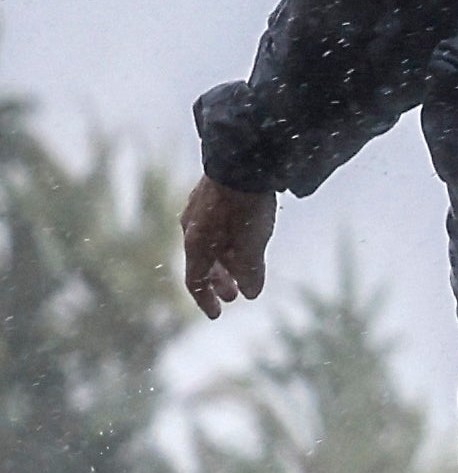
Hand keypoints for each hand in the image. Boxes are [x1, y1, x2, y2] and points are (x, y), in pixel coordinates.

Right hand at [181, 179, 276, 318]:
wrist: (243, 159)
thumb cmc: (246, 204)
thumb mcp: (252, 243)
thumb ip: (249, 270)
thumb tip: (249, 293)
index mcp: (195, 243)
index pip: (194, 281)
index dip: (205, 300)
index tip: (216, 314)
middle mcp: (191, 228)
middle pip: (202, 263)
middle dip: (218, 282)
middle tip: (233, 295)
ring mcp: (198, 210)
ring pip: (209, 244)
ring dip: (224, 263)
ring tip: (241, 271)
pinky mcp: (209, 196)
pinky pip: (214, 228)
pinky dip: (226, 243)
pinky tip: (241, 241)